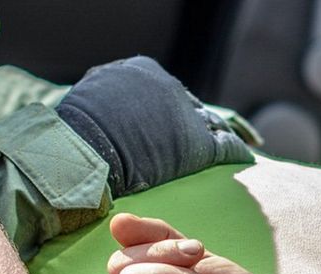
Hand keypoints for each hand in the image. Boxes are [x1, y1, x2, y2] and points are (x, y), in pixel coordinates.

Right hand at [56, 56, 252, 196]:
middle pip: (186, 103)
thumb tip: (103, 108)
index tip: (172, 121)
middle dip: (192, 119)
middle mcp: (165, 86)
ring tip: (241, 141)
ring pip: (210, 121)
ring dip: (218, 133)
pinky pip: (225, 144)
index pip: (161, 91)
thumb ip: (104, 100)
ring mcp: (183, 112)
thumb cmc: (73, 133)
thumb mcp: (86, 100)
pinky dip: (236, 150)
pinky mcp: (197, 143)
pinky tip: (247, 155)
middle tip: (205, 133)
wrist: (79, 153)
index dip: (167, 109)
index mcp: (138, 70)